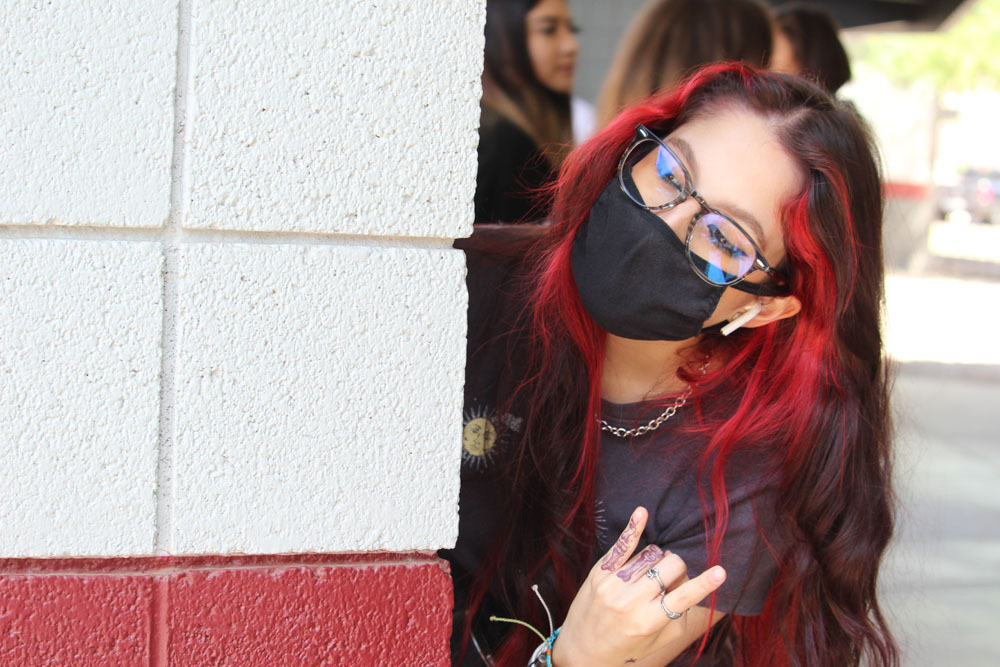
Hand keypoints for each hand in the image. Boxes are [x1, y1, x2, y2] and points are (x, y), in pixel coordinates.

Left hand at [552, 507, 726, 666]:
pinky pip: (621, 545)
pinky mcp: (600, 571)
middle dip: (678, 568)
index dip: (704, 584)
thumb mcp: (657, 641)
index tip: (721, 571)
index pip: (682, 599)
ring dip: (658, 560)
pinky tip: (642, 513)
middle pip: (671, 566)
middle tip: (669, 581)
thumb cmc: (627, 646)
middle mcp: (630, 601)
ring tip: (648, 577)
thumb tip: (690, 584)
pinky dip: (634, 528)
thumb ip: (678, 616)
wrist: (582, 648)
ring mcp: (613, 583)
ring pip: (652, 554)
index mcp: (648, 621)